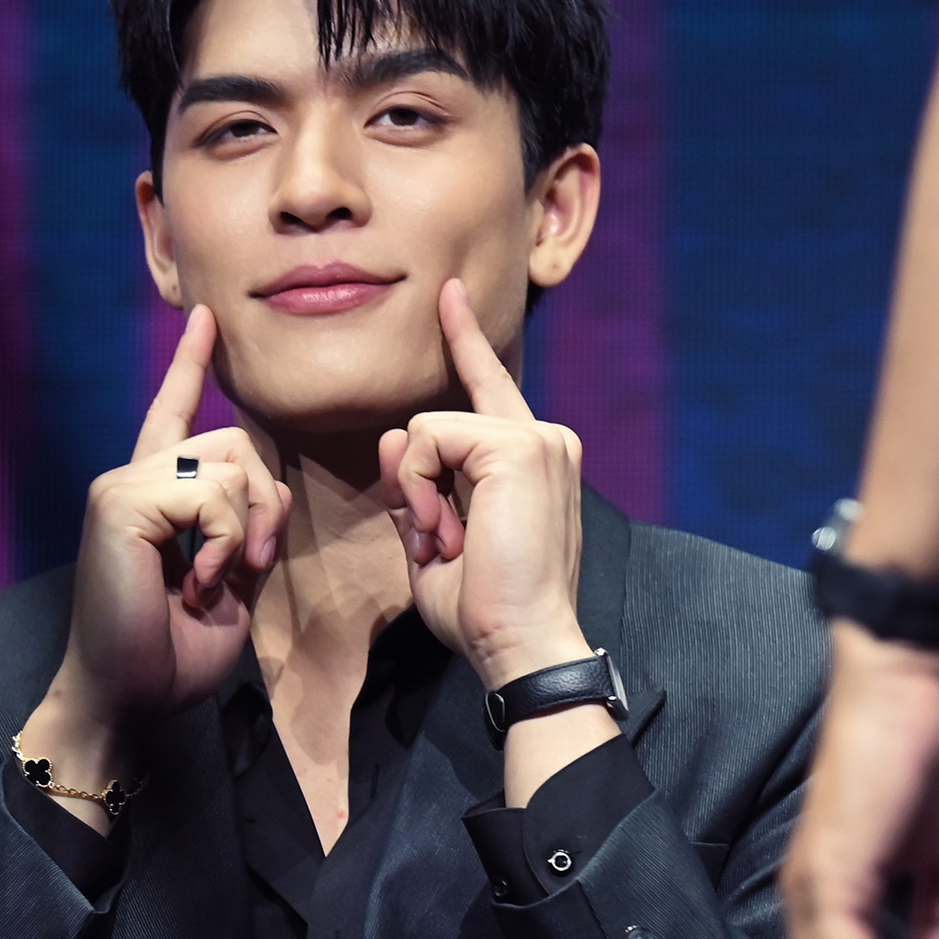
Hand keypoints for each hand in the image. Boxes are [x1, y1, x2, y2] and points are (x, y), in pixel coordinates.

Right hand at [21, 307, 290, 813]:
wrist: (130, 697)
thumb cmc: (173, 653)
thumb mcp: (229, 581)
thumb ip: (243, 527)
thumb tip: (262, 495)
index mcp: (154, 495)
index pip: (175, 413)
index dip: (191, 365)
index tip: (204, 319)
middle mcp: (132, 478)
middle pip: (238, 441)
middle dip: (267, 505)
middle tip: (251, 566)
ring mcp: (122, 486)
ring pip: (232, 464)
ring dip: (247, 530)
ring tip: (217, 582)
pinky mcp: (121, 502)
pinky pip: (213, 493)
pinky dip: (225, 544)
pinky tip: (201, 584)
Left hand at [379, 280, 588, 684]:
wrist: (522, 644)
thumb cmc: (485, 611)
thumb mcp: (435, 543)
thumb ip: (414, 488)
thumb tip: (392, 438)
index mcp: (535, 461)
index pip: (490, 390)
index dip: (465, 342)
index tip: (448, 294)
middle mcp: (546, 440)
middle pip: (438, 422)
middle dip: (416, 484)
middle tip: (442, 543)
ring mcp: (537, 439)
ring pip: (426, 429)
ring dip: (416, 493)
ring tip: (449, 542)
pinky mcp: (518, 446)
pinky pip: (426, 438)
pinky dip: (418, 487)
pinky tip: (446, 528)